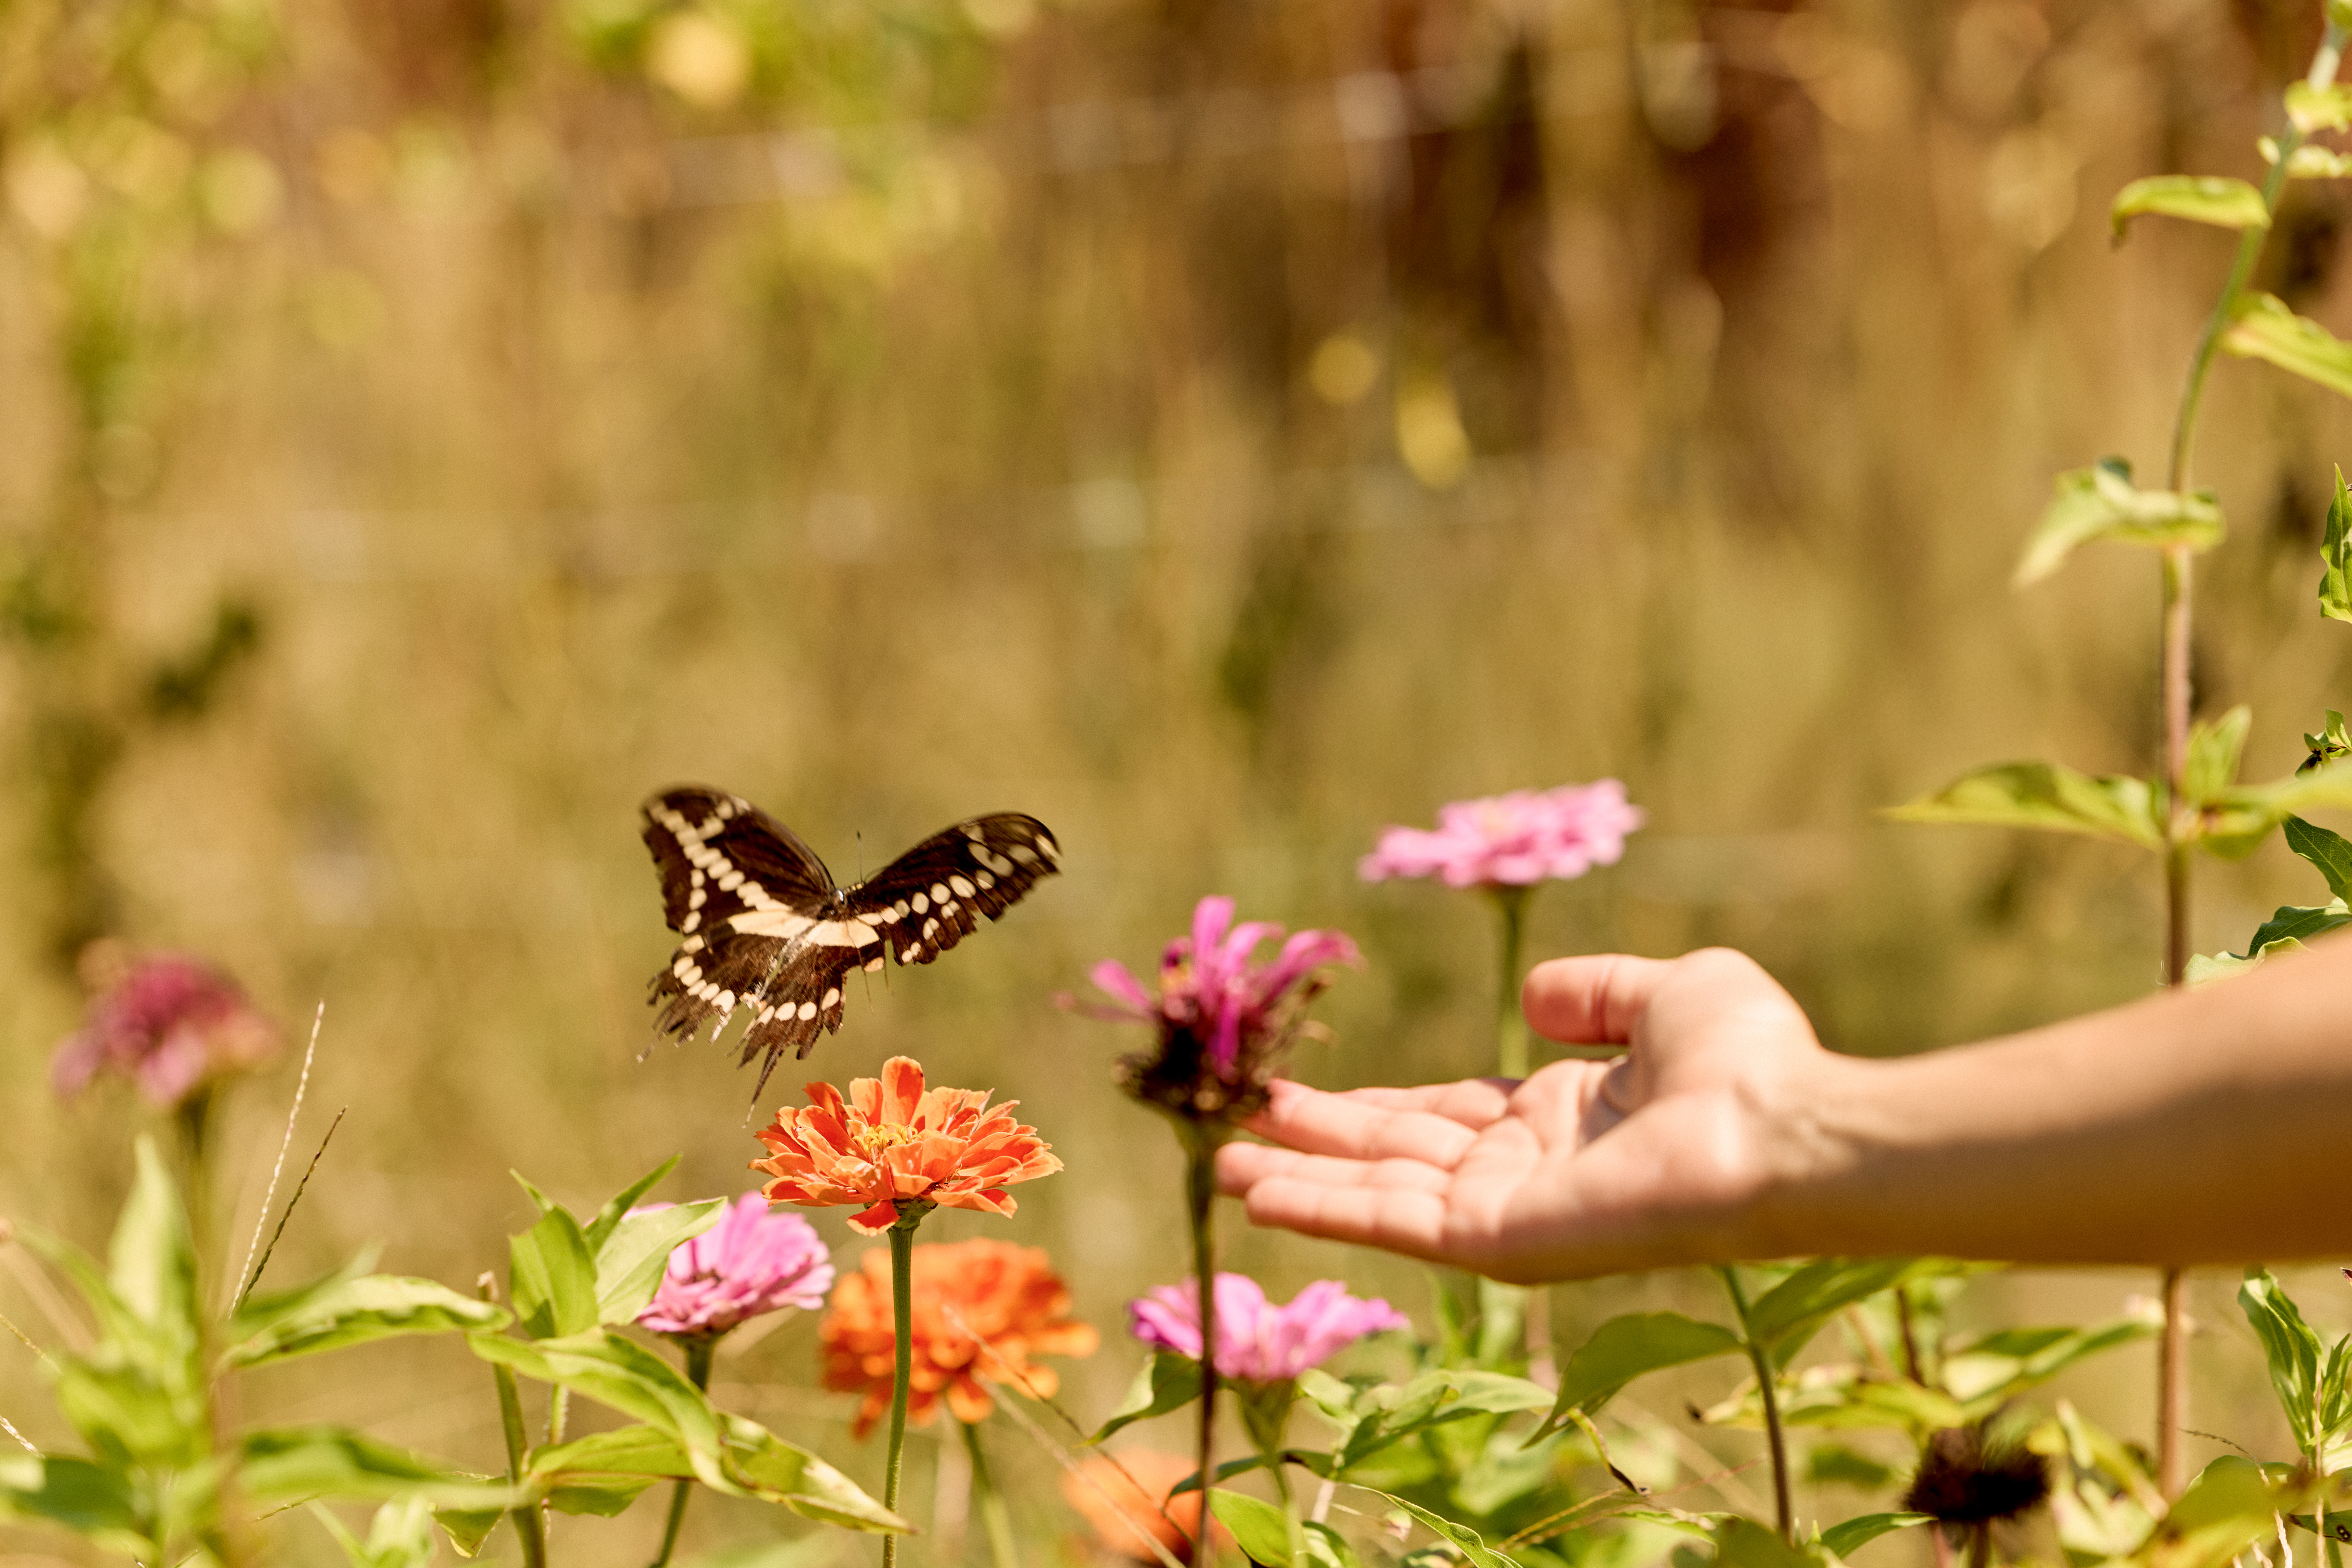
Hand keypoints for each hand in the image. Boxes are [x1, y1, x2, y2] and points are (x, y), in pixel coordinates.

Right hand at [1215, 948, 1846, 1280]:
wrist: (1784, 1131)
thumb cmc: (1750, 1061)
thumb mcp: (1671, 992)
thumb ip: (1597, 992)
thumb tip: (1532, 999)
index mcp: (1562, 1117)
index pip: (1442, 1115)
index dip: (1371, 1105)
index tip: (1305, 1094)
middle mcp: (1525, 1169)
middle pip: (1395, 1154)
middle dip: (1316, 1139)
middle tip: (1240, 1120)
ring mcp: (1509, 1211)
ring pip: (1381, 1193)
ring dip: (1300, 1181)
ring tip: (1222, 1167)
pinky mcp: (1500, 1242)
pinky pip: (1396, 1224)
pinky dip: (1325, 1209)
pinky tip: (1261, 1194)